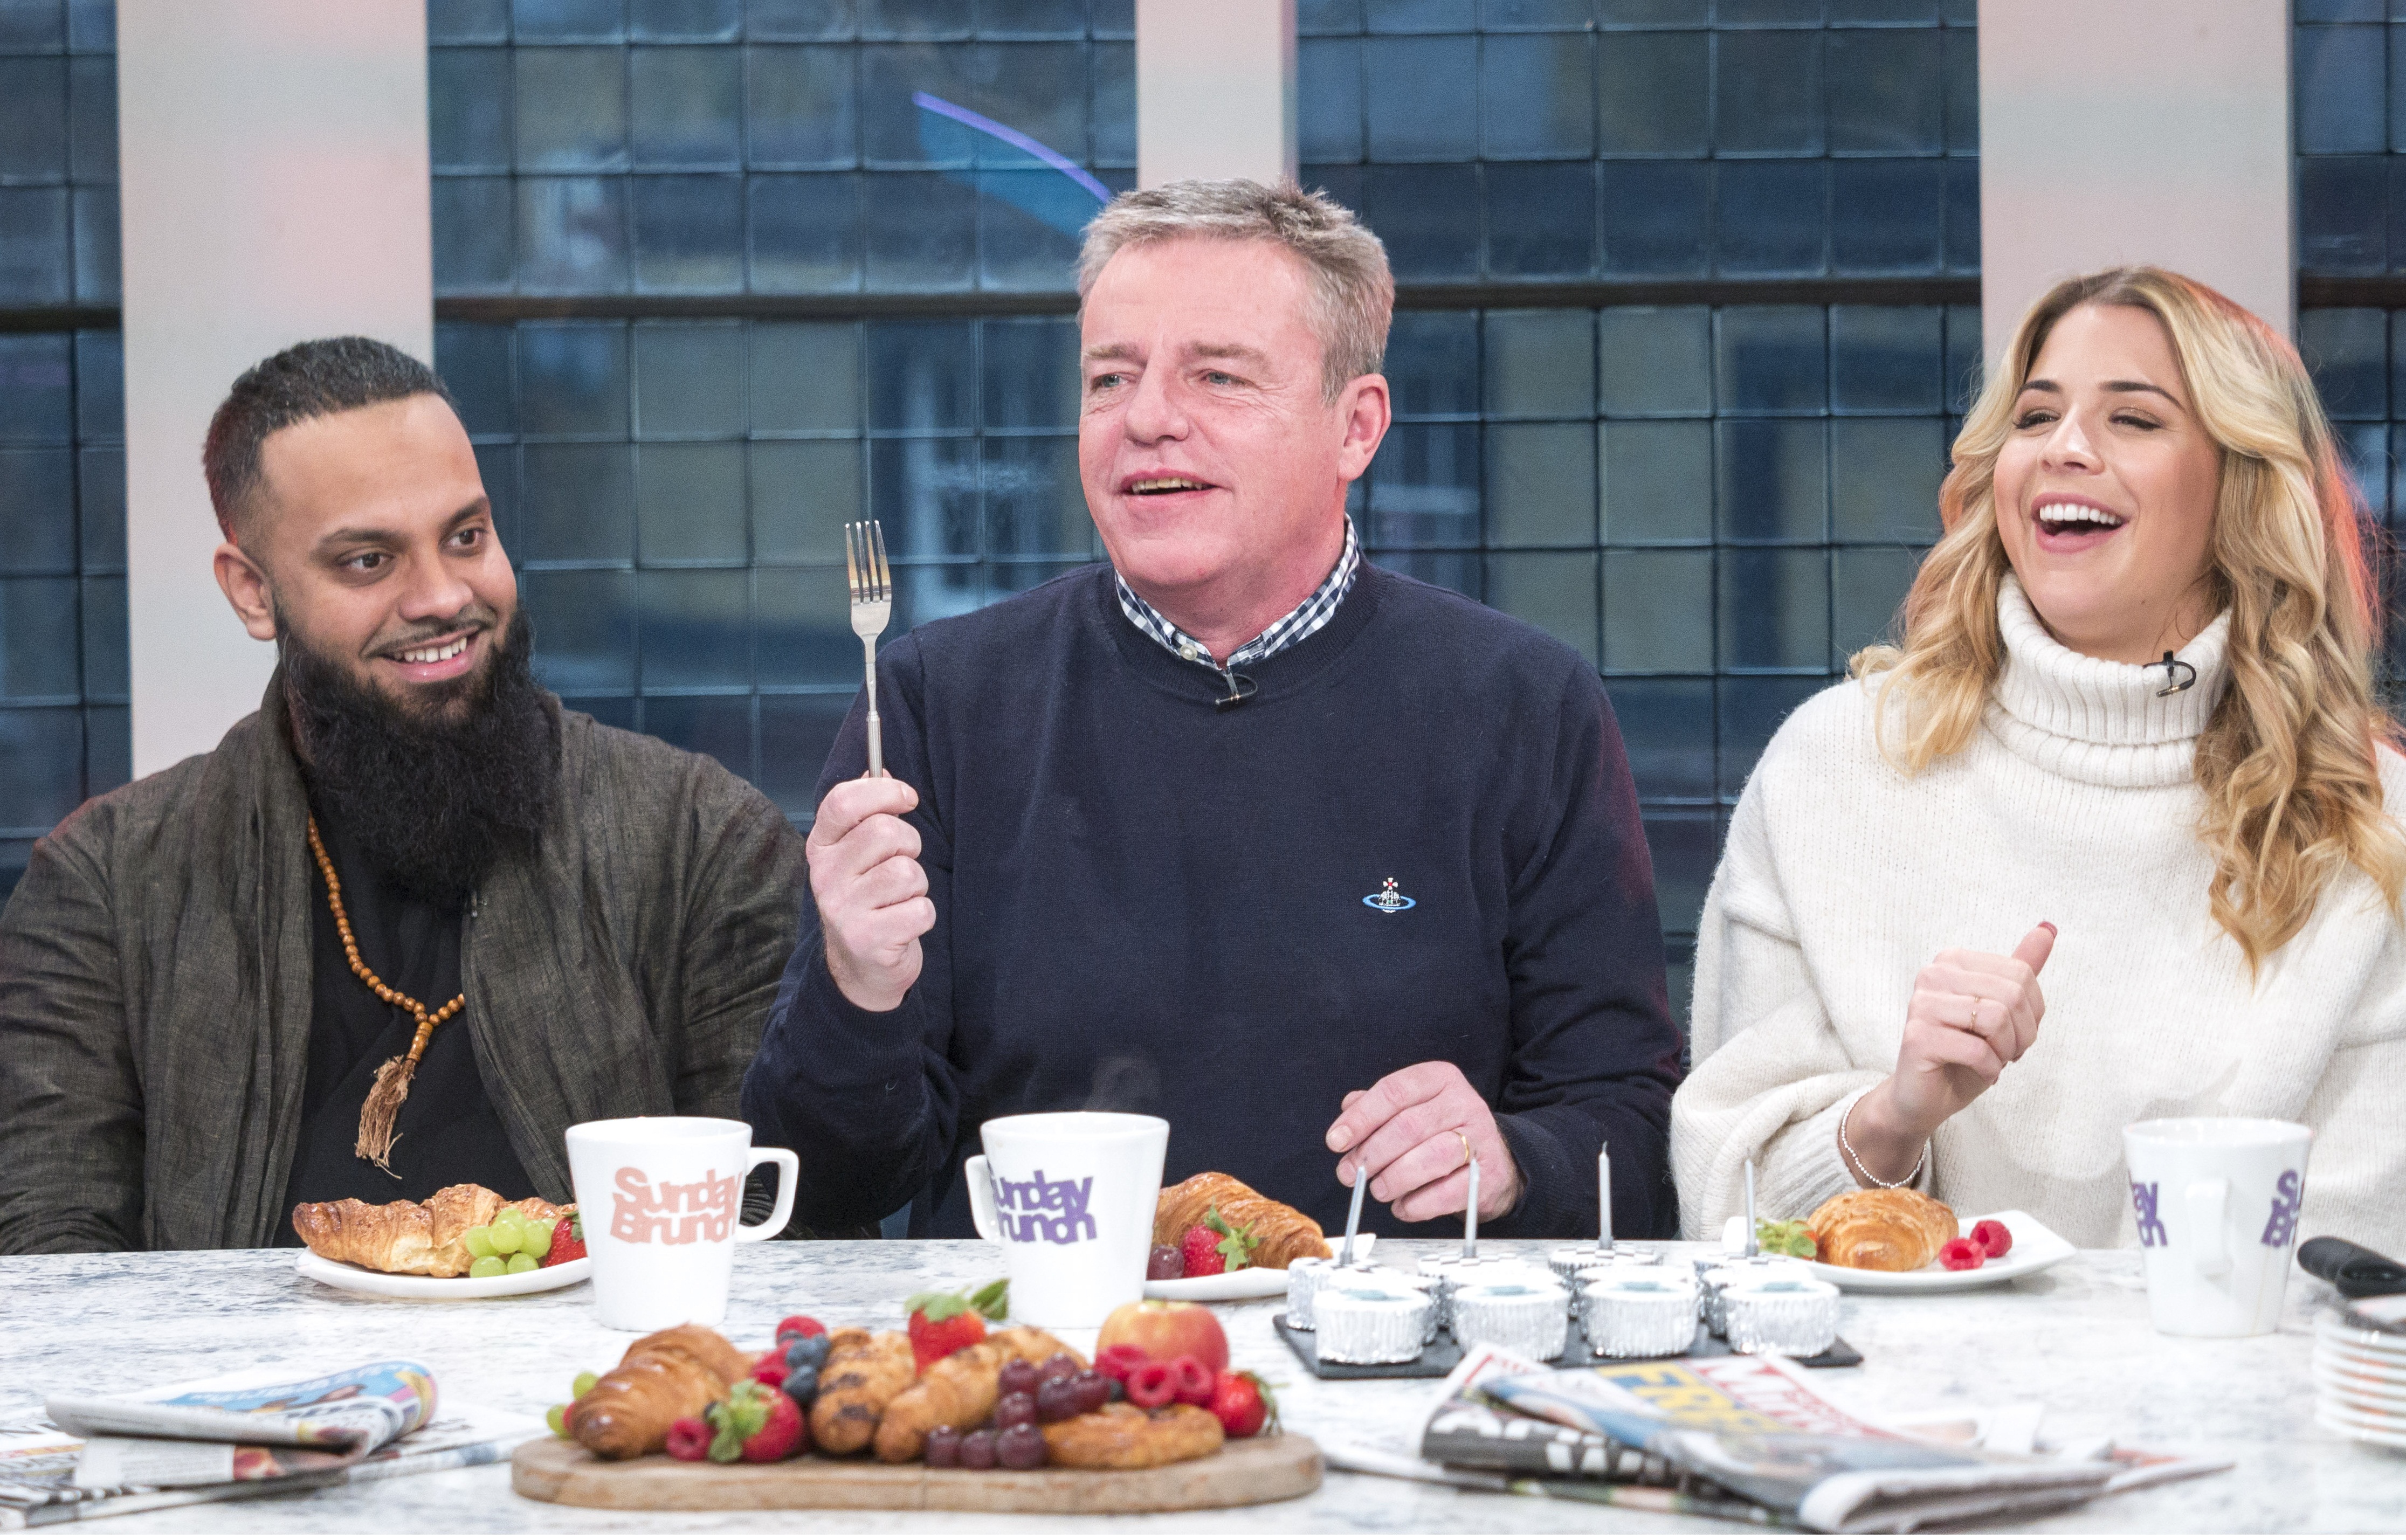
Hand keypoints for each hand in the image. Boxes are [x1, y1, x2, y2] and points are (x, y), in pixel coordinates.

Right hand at [807, 775, 934, 1012]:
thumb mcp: (858, 854)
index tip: (907, 798)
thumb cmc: (868, 900)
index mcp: (821, 847)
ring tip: (899, 899)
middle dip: (910, 845)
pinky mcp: (867, 938)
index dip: (883, 790)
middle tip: (901, 864)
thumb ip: (868, 811)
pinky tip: (904, 923)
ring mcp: (843, 908)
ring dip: (917, 885)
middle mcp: (825, 875)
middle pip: (885, 831)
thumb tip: (880, 768)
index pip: (843, 800)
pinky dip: (923, 915)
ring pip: (906, 872)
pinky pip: (920, 909)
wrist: (859, 968)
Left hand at [1325, 1062, 1521, 1222]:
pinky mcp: (1488, 1175)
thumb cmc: (1442, 1132)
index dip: (1360, 1118)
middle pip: (1408, 1126)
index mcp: (1440, 1079)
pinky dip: (1417, 1204)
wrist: (1495, 1162)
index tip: (1336, 1141)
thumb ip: (1379, 1106)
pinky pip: (1447, 1192)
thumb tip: (1348, 1110)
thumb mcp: (1412, 1108)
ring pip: (1430, 1156)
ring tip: (1378, 1190)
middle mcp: (1463, 1103)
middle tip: (1350, 1173)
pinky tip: (1403, 1206)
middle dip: (1371, 1154)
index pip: (1394, 1090)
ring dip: (1394, 1178)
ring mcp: (1481, 1138)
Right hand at [1845, 924, 2055, 1183]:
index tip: (2016, 1032)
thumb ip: (2020, 968)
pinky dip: (1991, 1068)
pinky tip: (1984, 1072)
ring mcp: (1921, 1005)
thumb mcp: (2000, 1009)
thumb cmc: (1964, 1052)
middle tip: (2009, 1052)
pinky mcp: (1917, 1038)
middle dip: (2023, 1033)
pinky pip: (1977, 1050)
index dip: (2033, 1011)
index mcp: (1951, 960)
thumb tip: (2047, 928)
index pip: (2021, 973)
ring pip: (1996, 1019)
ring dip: (2007, 1051)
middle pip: (2012, 994)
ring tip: (1995, 1060)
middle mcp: (1932, 975)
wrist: (1925, 1097)